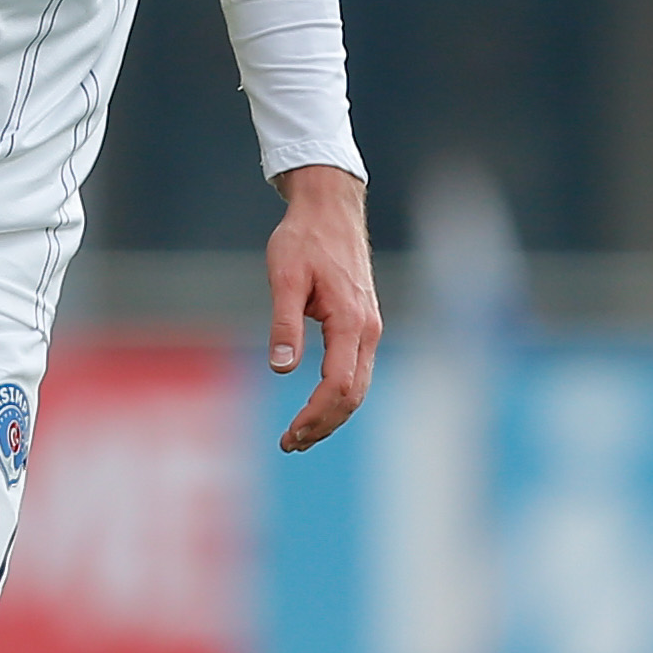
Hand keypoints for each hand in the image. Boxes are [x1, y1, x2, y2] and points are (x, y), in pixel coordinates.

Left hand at [261, 164, 379, 453]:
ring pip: (357, 387)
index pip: (337, 384)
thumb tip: (282, 369)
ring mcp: (370, 328)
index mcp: (350, 321)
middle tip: (289, 443)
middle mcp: (368, 329)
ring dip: (331, 415)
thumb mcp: (284, 276)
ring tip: (299, 435)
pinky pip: (356, 372)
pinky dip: (338, 397)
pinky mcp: (365, 324)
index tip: (289, 433)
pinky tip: (315, 407)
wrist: (330, 209)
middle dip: (323, 424)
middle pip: (352, 395)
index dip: (314, 415)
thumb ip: (284, 322)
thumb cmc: (303, 239)